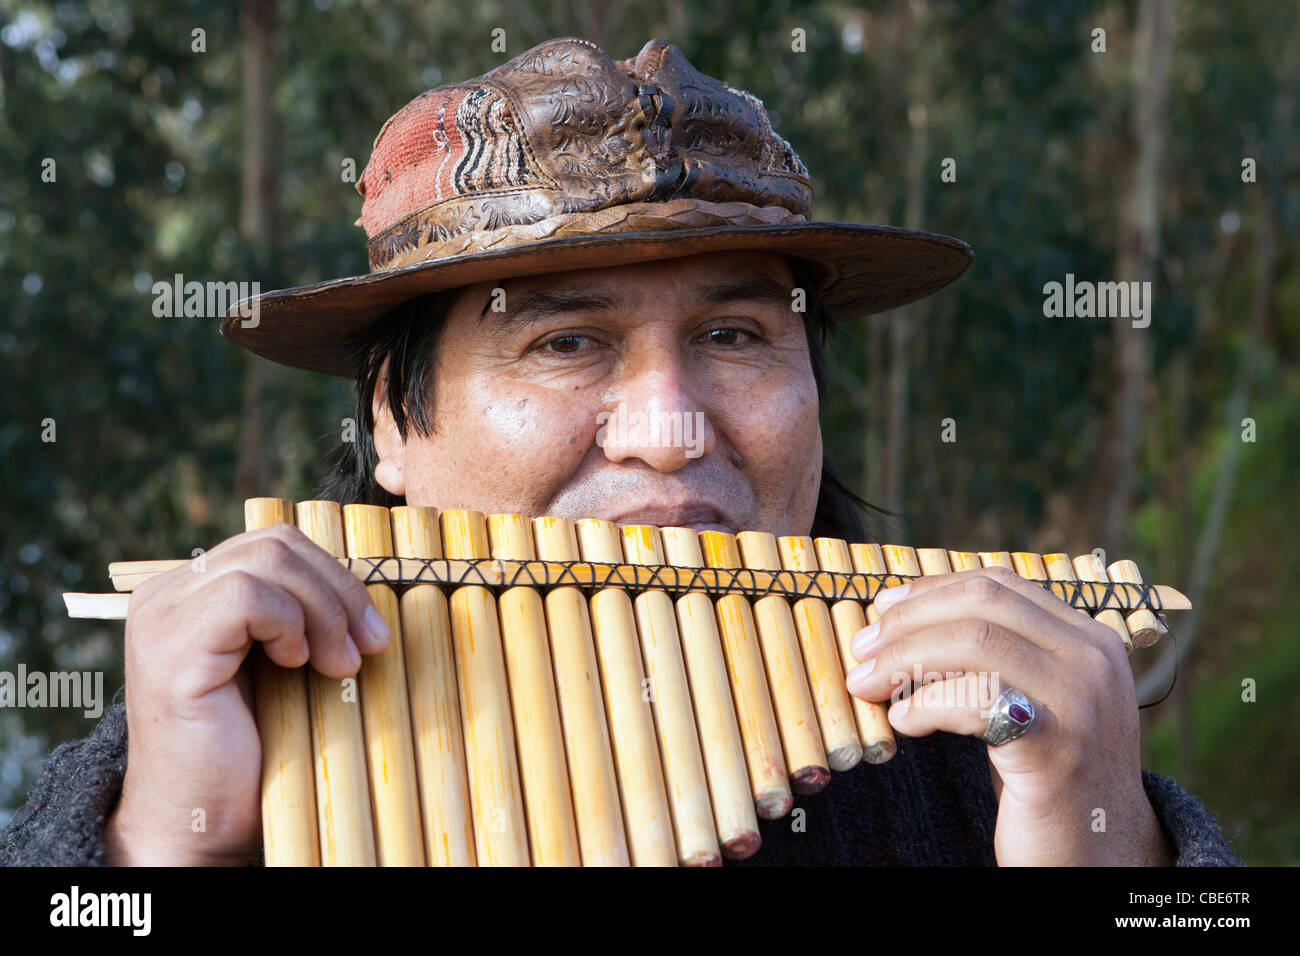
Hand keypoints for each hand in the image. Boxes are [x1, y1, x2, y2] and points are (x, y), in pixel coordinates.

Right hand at [104, 524, 390, 865]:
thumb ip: (301, 615)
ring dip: (323, 610)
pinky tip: (294, 665)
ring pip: (268, 560)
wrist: (203, 821)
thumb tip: (367, 583)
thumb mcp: (284, 664)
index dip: (336, 575)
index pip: (277, 543)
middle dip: (340, 590)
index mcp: (193, 590)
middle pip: (277, 543)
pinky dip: (288, 624)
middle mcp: (167, 594)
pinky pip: (245, 595)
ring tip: (336, 664)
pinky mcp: (170, 648)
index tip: (374, 631)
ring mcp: (162, 617)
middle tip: (368, 647)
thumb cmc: (253, 748)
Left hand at [844, 565, 1173, 865]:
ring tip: (868, 685)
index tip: (883, 610)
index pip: (1000, 584)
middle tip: (863, 649)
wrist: (1096, 858)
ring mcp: (1082, 701)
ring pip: (976, 642)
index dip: (932, 591)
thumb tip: (900, 615)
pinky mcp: (1059, 748)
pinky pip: (976, 701)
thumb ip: (994, 655)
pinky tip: (902, 722)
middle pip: (983, 604)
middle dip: (910, 621)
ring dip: (905, 659)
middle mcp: (1094, 660)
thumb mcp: (1030, 699)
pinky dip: (925, 705)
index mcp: (1089, 638)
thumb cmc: (1046, 777)